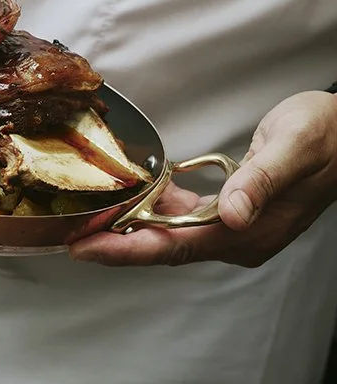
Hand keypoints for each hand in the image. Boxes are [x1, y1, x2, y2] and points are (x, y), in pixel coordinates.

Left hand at [67, 91, 336, 267]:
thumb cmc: (326, 134)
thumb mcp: (292, 146)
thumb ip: (260, 179)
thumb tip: (231, 213)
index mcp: (251, 230)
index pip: (176, 246)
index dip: (127, 249)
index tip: (85, 248)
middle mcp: (242, 237)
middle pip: (167, 247)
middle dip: (117, 244)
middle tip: (70, 237)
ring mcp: (241, 228)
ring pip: (174, 235)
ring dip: (133, 228)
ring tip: (89, 219)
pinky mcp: (239, 213)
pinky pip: (189, 220)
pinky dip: (159, 211)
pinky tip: (137, 197)